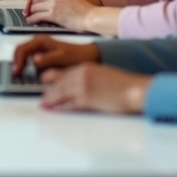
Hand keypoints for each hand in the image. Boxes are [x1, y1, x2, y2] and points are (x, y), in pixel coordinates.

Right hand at [11, 35, 99, 74]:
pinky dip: (25, 66)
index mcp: (40, 41)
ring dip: (19, 64)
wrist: (87, 56)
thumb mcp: (62, 58)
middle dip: (15, 62)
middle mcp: (37, 43)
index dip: (17, 61)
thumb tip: (34, 60)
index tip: (16, 72)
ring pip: (23, 55)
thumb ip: (48, 59)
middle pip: (19, 51)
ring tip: (19, 75)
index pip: (21, 49)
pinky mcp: (41, 55)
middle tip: (15, 75)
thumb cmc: (76, 55)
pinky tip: (27, 74)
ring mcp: (39, 49)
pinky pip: (28, 59)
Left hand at [24, 0, 101, 30]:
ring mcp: (54, 2)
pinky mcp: (54, 13)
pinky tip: (31, 21)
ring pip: (35, 6)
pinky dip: (32, 19)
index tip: (29, 0)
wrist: (93, 17)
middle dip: (30, 5)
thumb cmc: (86, 7)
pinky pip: (37, 16)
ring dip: (30, 12)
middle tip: (28, 10)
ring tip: (29, 16)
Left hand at [38, 62, 152, 113]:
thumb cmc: (123, 84)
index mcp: (85, 67)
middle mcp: (81, 74)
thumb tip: (81, 85)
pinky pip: (68, 104)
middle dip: (48, 90)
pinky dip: (59, 107)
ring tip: (44, 104)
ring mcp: (82, 87)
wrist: (134, 89)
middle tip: (43, 96)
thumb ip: (90, 77)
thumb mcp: (103, 74)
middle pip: (57, 82)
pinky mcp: (86, 99)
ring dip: (50, 99)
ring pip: (59, 92)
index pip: (63, 72)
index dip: (53, 79)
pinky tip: (54, 109)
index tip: (47, 83)